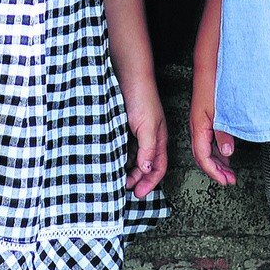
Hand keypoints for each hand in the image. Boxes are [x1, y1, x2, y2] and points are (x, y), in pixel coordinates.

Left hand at [124, 82, 168, 198]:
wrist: (128, 75)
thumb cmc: (141, 97)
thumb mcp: (148, 126)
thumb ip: (148, 148)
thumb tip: (146, 168)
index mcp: (159, 139)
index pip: (158, 167)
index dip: (150, 182)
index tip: (138, 194)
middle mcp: (149, 138)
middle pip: (145, 165)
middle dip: (137, 179)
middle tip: (123, 189)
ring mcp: (136, 133)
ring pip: (133, 158)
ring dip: (126, 169)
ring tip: (114, 178)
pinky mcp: (123, 127)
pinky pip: (122, 148)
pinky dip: (118, 157)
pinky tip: (109, 161)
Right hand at [189, 84, 235, 186]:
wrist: (208, 67)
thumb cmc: (212, 86)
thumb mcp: (220, 112)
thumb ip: (223, 134)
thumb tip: (227, 153)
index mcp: (198, 128)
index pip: (203, 158)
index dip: (214, 172)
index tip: (225, 180)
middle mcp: (197, 128)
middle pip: (203, 157)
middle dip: (216, 171)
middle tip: (230, 180)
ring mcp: (200, 124)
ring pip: (206, 150)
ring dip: (218, 163)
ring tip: (229, 172)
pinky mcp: (205, 120)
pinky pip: (208, 141)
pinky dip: (217, 152)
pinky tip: (225, 154)